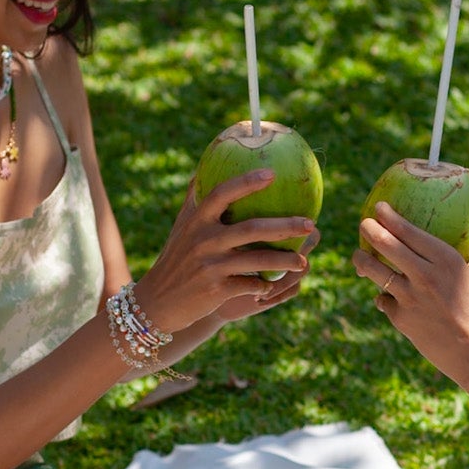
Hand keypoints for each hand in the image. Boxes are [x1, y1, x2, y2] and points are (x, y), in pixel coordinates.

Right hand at [135, 169, 314, 331]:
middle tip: (310, 223)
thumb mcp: (181, 227)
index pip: (223, 193)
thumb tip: (206, 166)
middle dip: (286, 226)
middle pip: (252, 228)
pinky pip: (252, 284)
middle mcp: (204, 240)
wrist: (158, 302)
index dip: (247, 182)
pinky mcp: (217, 290)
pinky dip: (265, 285)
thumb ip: (195, 199)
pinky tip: (274, 284)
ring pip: (258, 260)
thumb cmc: (176, 258)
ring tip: (304, 261)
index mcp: (197, 220)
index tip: (272, 174)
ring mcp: (211, 266)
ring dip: (286, 261)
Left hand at [352, 207, 468, 407]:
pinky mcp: (401, 319)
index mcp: (446, 260)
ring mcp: (410, 298)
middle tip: (363, 223)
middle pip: (386, 245)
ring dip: (361, 261)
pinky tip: (384, 296)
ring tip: (358, 256)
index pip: (409, 231)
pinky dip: (383, 297)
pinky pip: (383, 301)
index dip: (389, 216)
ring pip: (374, 272)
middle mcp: (425, 276)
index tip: (379, 207)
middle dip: (369, 229)